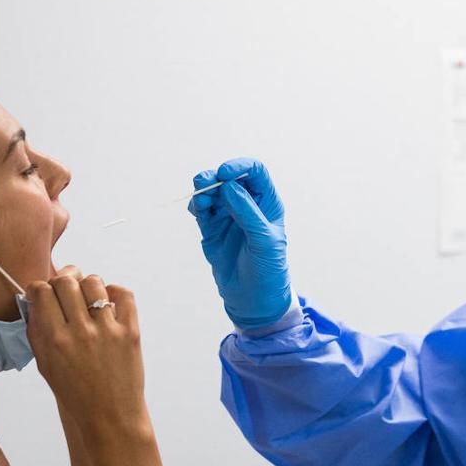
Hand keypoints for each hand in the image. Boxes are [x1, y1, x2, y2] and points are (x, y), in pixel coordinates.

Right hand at [25, 266, 149, 439]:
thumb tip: (34, 301)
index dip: (39, 287)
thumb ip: (37, 332)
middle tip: (64, 291)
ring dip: (87, 285)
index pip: (42, 292)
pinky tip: (107, 303)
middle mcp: (81, 332)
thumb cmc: (75, 394)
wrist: (110, 417)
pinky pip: (123, 294)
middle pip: (66, 281)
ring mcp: (108, 330)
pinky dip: (114, 292)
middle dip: (61, 281)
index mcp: (55, 341)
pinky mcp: (130, 332)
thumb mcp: (46, 366)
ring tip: (86, 297)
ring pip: (94, 282)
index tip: (41, 292)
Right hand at [187, 158, 292, 328]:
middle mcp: (246, 204)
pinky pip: (201, 209)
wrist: (254, 298)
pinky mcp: (211, 228)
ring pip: (212, 191)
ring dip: (203, 189)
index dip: (240, 167)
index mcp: (266, 202)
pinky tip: (197, 209)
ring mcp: (228, 215)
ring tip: (201, 200)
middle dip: (215, 177)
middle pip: (229, 178)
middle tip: (205, 184)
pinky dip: (197, 204)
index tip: (225, 173)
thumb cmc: (268, 268)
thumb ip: (247, 212)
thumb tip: (229, 186)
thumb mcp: (264, 240)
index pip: (254, 172)